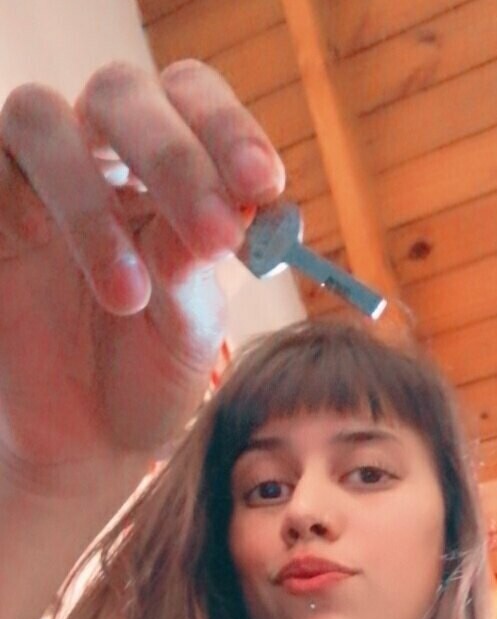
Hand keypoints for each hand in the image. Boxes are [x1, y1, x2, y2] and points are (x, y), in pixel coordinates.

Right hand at [0, 59, 284, 487]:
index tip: (265, 184)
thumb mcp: (188, 333)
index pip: (192, 100)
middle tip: (215, 233)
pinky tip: (71, 269)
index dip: (227, 128)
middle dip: (174, 158)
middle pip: (121, 94)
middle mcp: (99, 155)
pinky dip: (27, 207)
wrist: (88, 442)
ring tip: (130, 297)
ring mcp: (34, 178)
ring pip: (39, 118)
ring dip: (90, 203)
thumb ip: (195, 275)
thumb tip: (217, 219)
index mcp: (168, 168)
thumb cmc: (150, 374)